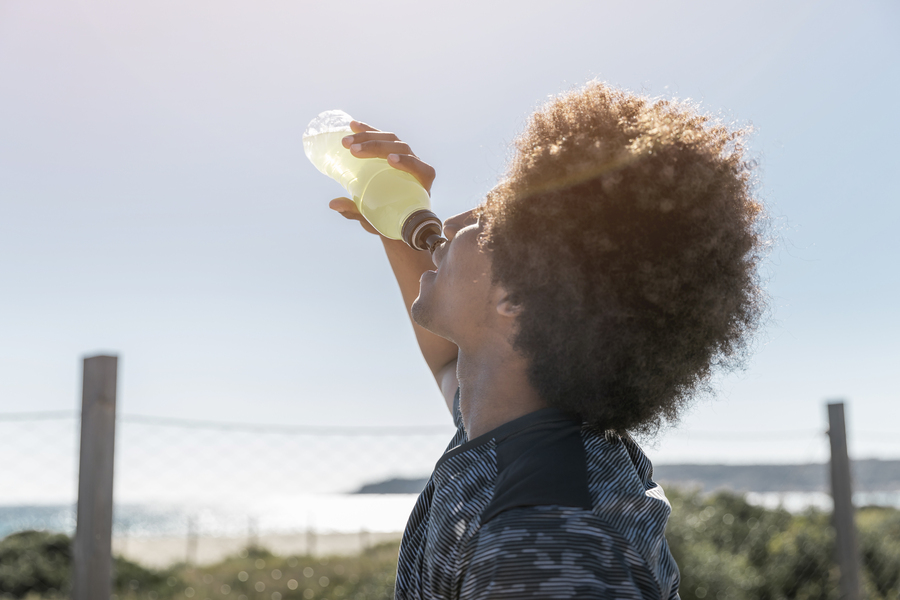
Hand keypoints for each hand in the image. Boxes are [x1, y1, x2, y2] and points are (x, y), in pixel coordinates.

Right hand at [328, 120, 435, 235]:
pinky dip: (368, 131)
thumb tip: (334, 204)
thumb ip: (356, 212)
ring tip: (347, 142)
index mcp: (421, 185)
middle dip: (377, 146)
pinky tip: (353, 126)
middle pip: (402, 149)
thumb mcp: (373, 220)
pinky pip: (382, 137)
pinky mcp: (392, 151)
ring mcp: (404, 157)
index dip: (409, 163)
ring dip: (369, 136)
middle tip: (353, 151)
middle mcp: (416, 168)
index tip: (390, 161)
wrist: (392, 217)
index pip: (421, 169)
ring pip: (392, 139)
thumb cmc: (388, 221)